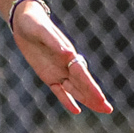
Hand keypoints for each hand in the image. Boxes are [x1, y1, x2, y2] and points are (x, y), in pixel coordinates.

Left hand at [11, 1, 111, 115]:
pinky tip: (77, 110)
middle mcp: (66, 64)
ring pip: (75, 89)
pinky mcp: (48, 75)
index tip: (101, 98)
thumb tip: (68, 53)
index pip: (82, 74)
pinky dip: (67, 100)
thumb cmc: (34, 23)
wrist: (24, 22)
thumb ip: (54, 42)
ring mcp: (58, 71)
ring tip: (102, 109)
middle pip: (83, 84)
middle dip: (95, 97)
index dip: (91, 87)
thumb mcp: (42, 31)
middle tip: (109, 110)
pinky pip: (59, 91)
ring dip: (87, 100)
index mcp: (68, 54)